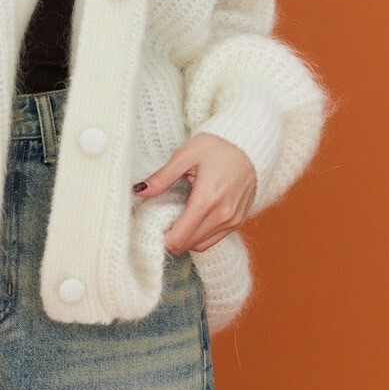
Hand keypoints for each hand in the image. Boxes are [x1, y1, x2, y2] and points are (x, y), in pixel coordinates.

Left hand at [133, 133, 257, 254]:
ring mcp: (233, 220)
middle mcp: (223, 215)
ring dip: (185, 239)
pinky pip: (214, 239)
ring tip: (176, 219)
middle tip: (160, 222)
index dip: (162, 238)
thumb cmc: (217, 146)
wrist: (249, 145)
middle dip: (171, 238)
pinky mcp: (238, 221)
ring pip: (201, 245)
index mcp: (207, 199)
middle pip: (188, 244)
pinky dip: (200, 236)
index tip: (153, 227)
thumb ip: (162, 177)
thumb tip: (139, 191)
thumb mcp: (185, 155)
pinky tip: (193, 219)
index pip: (179, 238)